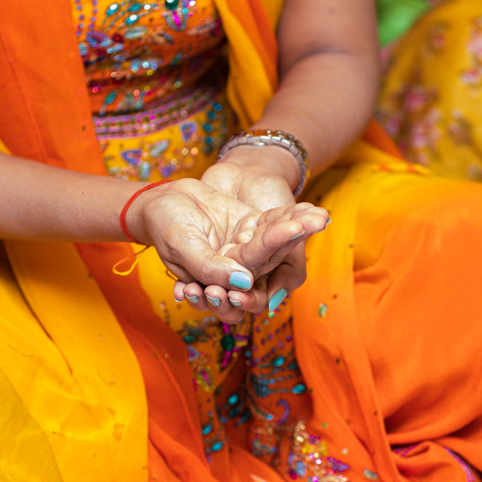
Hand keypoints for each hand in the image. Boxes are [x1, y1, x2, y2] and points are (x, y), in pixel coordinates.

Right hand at [125, 177, 327, 322]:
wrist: (161, 200)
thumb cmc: (165, 225)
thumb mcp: (181, 246)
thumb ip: (209, 267)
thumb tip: (245, 282)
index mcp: (220, 280)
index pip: (250, 279)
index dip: (271, 251)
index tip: (292, 232)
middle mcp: (239, 268)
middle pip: (273, 259)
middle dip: (294, 238)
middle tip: (317, 220)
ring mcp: (248, 247)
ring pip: (279, 241)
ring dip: (300, 227)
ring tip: (321, 216)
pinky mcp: (252, 227)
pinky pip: (276, 222)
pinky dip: (294, 215)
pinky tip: (316, 210)